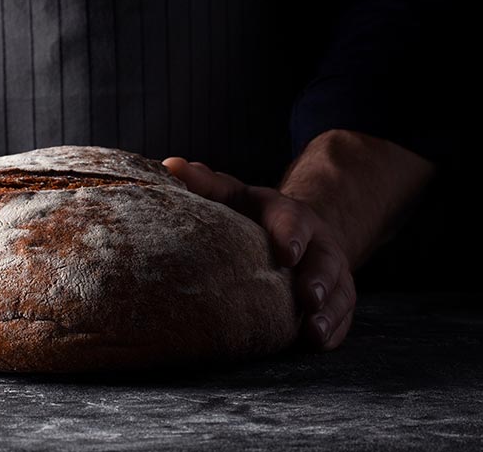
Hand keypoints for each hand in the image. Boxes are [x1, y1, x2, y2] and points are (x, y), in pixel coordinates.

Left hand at [161, 158, 355, 350]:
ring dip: (329, 313)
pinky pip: (342, 315)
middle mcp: (314, 241)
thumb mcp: (229, 195)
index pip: (292, 219)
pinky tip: (319, 344)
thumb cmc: (248, 214)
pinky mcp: (335, 295)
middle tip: (309, 298)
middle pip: (324, 258)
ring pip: (339, 290)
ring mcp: (328, 270)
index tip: (286, 254)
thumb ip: (203, 184)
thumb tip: (169, 167)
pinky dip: (334, 330)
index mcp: (285, 213)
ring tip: (313, 334)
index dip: (291, 234)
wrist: (289, 229)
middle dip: (319, 279)